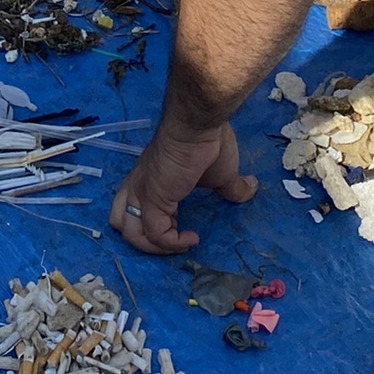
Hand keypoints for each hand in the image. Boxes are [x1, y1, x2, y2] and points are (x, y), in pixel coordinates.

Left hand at [110, 121, 256, 254]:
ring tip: (180, 244)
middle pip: (122, 224)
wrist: (199, 126)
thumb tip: (251, 187)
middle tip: (173, 239)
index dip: (154, 225)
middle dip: (146, 241)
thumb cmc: (208, 143)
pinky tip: (191, 239)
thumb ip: (232, 186)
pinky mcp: (153, 199)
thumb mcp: (222, 172)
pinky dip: (172, 243)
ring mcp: (142, 193)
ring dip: (156, 248)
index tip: (183, 229)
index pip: (132, 209)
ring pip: (131, 233)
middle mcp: (138, 187)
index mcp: (148, 179)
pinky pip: (155, 233)